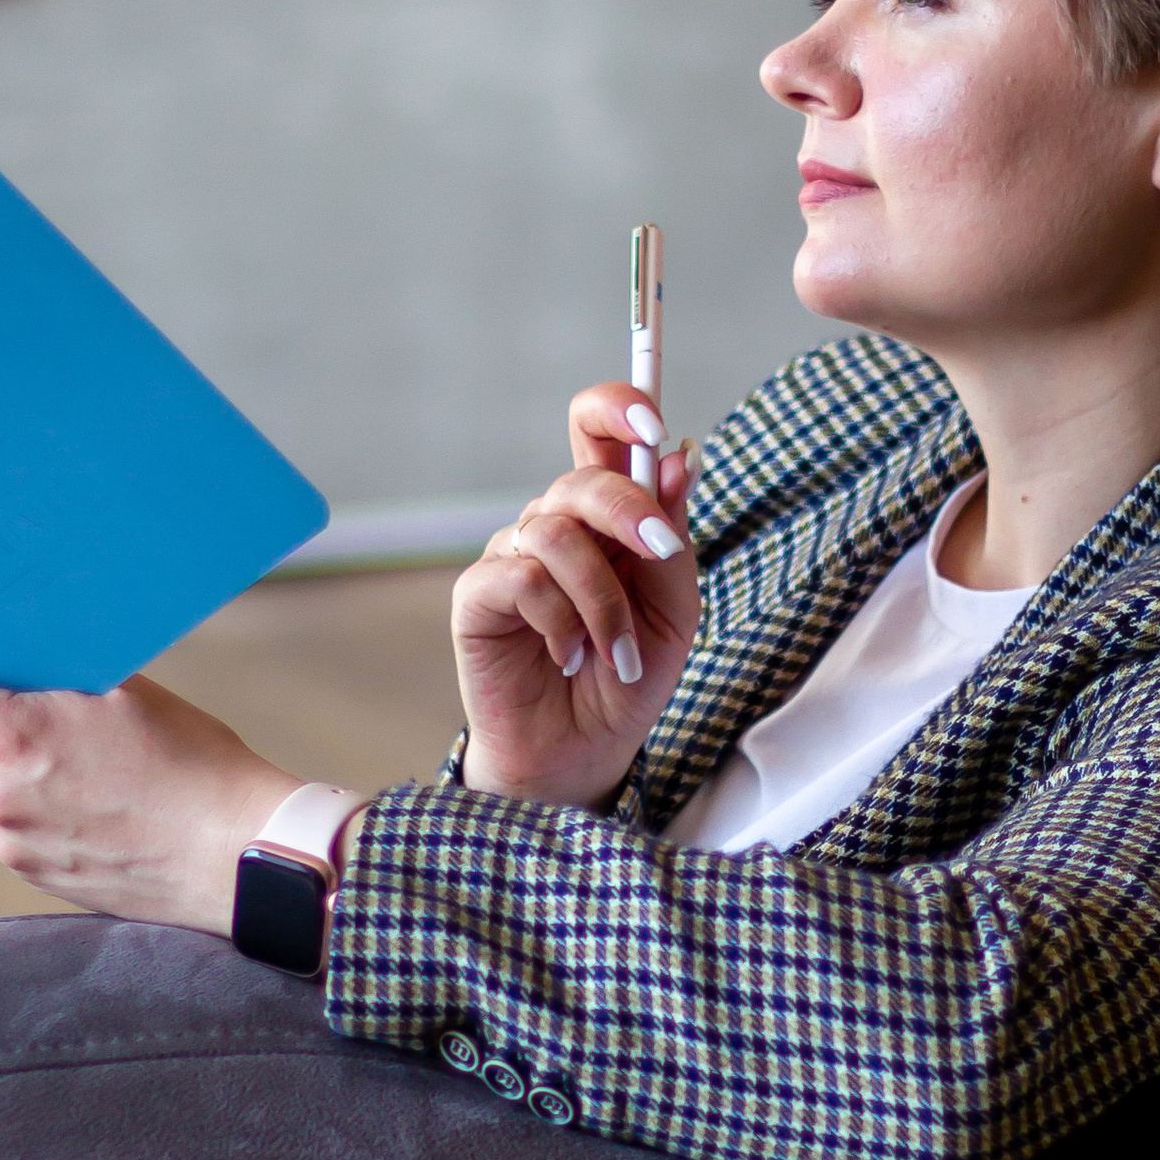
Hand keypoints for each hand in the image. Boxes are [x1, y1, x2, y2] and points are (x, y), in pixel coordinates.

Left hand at [0, 645, 295, 930]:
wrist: (241, 858)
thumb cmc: (195, 763)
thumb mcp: (124, 692)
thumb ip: (50, 680)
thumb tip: (8, 657)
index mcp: (13, 736)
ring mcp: (10, 841)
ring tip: (25, 736)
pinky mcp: (32, 872)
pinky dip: (9, 796)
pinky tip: (66, 786)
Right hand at [455, 383, 698, 804]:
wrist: (585, 752)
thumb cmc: (626, 677)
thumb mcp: (673, 609)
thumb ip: (673, 535)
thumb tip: (681, 454)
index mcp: (604, 517)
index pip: (597, 429)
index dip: (619, 407)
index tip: (654, 423)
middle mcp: (553, 524)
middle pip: (582, 476)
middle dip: (631, 509)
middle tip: (661, 552)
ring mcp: (511, 556)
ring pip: (557, 533)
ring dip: (602, 599)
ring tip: (613, 652)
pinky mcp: (478, 595)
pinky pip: (522, 578)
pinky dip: (560, 621)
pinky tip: (569, 657)